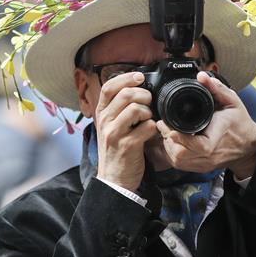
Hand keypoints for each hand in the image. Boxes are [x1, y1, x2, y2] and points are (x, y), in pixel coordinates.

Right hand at [95, 72, 158, 191]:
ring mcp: (115, 134)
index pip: (108, 87)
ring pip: (135, 109)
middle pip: (125, 94)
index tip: (140, 77)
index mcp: (102, 114)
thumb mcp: (112, 126)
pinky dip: (153, 127)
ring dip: (148, 111)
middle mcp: (105, 122)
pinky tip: (151, 132)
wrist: (114, 180)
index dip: (125, 78)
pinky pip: (146, 127)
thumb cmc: (116, 151)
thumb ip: (119, 109)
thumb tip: (137, 89)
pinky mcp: (127, 146)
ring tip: (148, 119)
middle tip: (149, 102)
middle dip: (143, 94)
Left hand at [156, 72, 255, 178]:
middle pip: (181, 154)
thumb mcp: (232, 101)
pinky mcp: (201, 168)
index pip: (197, 145)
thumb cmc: (240, 123)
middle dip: (167, 139)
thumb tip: (202, 76)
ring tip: (167, 131)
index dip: (179, 137)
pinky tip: (172, 141)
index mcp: (217, 138)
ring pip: (178, 161)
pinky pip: (180, 164)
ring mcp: (205, 164)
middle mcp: (210, 154)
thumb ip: (217, 88)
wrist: (249, 146)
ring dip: (168, 146)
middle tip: (163, 125)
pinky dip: (173, 153)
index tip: (167, 125)